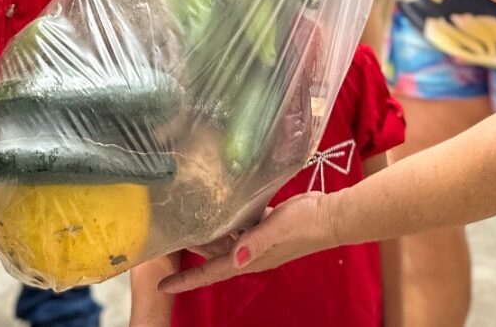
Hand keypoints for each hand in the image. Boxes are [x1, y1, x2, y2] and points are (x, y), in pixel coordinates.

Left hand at [158, 193, 335, 294]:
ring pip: (225, 241)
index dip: (187, 279)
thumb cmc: (306, 223)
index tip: (163, 284)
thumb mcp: (279, 228)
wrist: (332, 216)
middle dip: (192, 253)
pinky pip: (241, 228)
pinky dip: (227, 223)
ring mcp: (259, 241)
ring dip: (207, 236)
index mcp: (250, 258)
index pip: (212, 272)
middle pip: (214, 257)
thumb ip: (256, 241)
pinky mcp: (266, 227)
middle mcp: (251, 253)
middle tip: (168, 243)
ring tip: (185, 225)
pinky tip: (219, 210)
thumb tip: (236, 258)